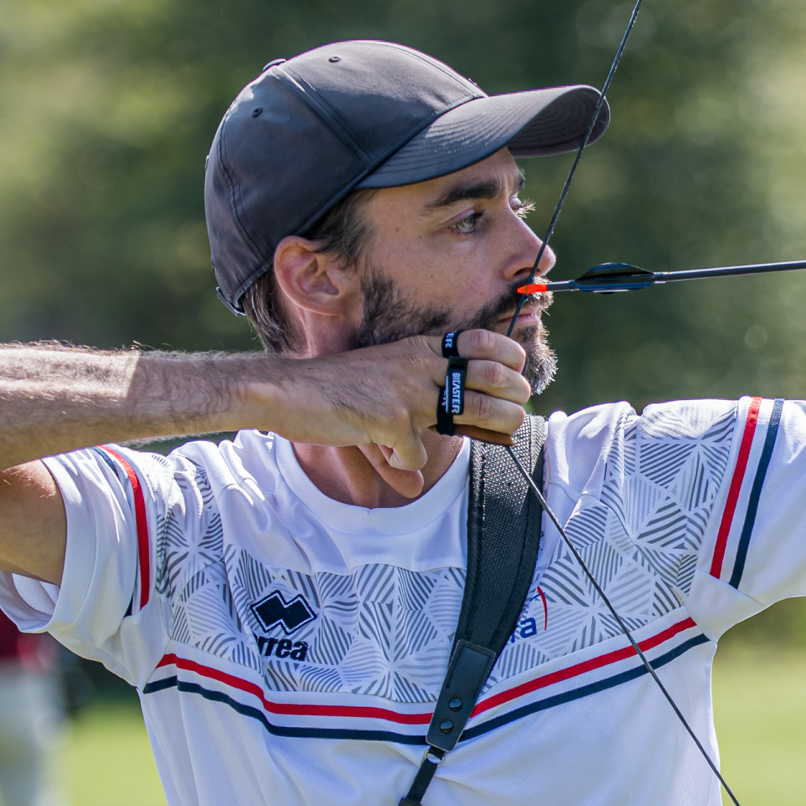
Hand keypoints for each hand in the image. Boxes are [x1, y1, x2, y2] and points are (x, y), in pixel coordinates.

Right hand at [256, 328, 532, 491]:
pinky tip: (390, 458)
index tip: (517, 371)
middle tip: (516, 414)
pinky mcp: (389, 419)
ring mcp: (407, 391)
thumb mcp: (382, 382)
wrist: (287, 391)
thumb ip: (412, 409)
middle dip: (513, 398)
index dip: (506, 355)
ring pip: (473, 410)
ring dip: (492, 425)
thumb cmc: (335, 390)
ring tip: (491, 433)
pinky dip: (405, 464)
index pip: (479, 340)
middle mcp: (419, 365)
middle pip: (489, 376)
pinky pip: (415, 454)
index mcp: (418, 350)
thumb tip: (432, 456)